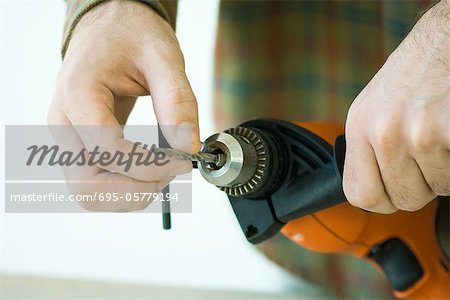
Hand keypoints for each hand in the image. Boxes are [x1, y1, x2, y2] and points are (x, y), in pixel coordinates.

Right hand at [48, 0, 200, 210]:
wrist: (109, 29)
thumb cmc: (132, 36)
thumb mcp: (163, 57)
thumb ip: (177, 101)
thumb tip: (188, 148)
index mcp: (78, 94)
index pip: (107, 150)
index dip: (149, 165)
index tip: (183, 160)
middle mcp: (64, 123)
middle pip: (87, 186)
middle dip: (138, 189)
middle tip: (173, 169)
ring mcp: (67, 139)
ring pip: (89, 195)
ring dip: (131, 195)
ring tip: (163, 170)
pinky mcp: (78, 148)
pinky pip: (95, 186)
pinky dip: (125, 189)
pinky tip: (150, 170)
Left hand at [343, 2, 449, 212]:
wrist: (449, 38)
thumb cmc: (417, 72)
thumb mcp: (376, 107)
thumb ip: (369, 148)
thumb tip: (373, 187)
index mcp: (360, 126)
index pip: (360, 195)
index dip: (383, 199)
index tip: (394, 191)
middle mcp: (383, 131)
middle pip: (404, 199)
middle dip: (421, 184)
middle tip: (426, 153)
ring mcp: (417, 133)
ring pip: (439, 188)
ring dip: (445, 168)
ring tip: (441, 132)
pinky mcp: (448, 132)